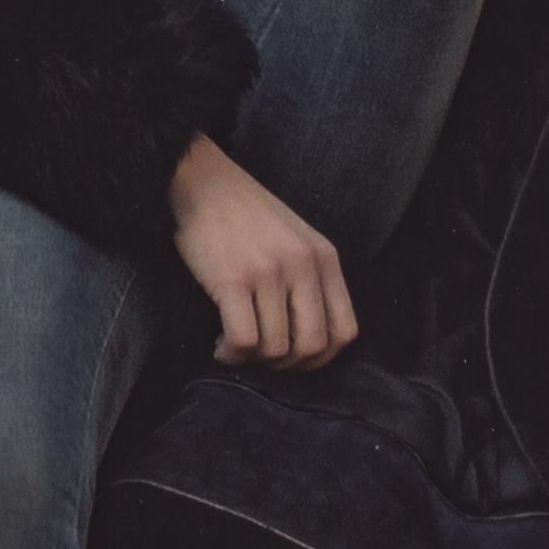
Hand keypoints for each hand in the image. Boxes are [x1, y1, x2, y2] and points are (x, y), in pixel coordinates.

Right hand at [169, 135, 355, 367]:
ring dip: (253, 361)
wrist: (203, 181)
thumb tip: (309, 338)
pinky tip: (220, 346)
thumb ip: (311, 277)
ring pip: (276, 349)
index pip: (345, 331)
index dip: (321, 359)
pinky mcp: (233, 280)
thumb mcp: (296, 238)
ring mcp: (269, 273)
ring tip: (234, 349)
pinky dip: (231, 355)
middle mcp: (303, 266)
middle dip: (285, 366)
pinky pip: (243, 340)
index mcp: (324, 258)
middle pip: (312, 346)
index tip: (293, 359)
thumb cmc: (244, 214)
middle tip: (260, 358)